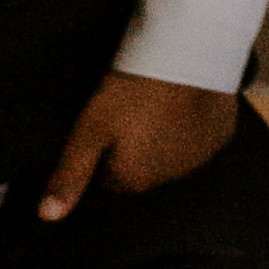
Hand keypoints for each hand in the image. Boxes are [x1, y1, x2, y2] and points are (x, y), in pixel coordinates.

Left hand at [38, 72, 239, 218]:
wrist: (189, 51)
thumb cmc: (135, 88)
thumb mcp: (91, 127)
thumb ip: (70, 174)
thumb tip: (47, 217)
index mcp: (133, 180)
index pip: (108, 176)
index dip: (104, 148)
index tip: (108, 121)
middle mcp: (169, 178)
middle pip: (141, 167)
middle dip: (135, 145)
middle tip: (132, 107)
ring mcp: (199, 158)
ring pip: (171, 154)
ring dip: (164, 136)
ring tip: (159, 100)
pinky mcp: (221, 136)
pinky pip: (201, 138)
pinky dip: (194, 124)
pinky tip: (186, 100)